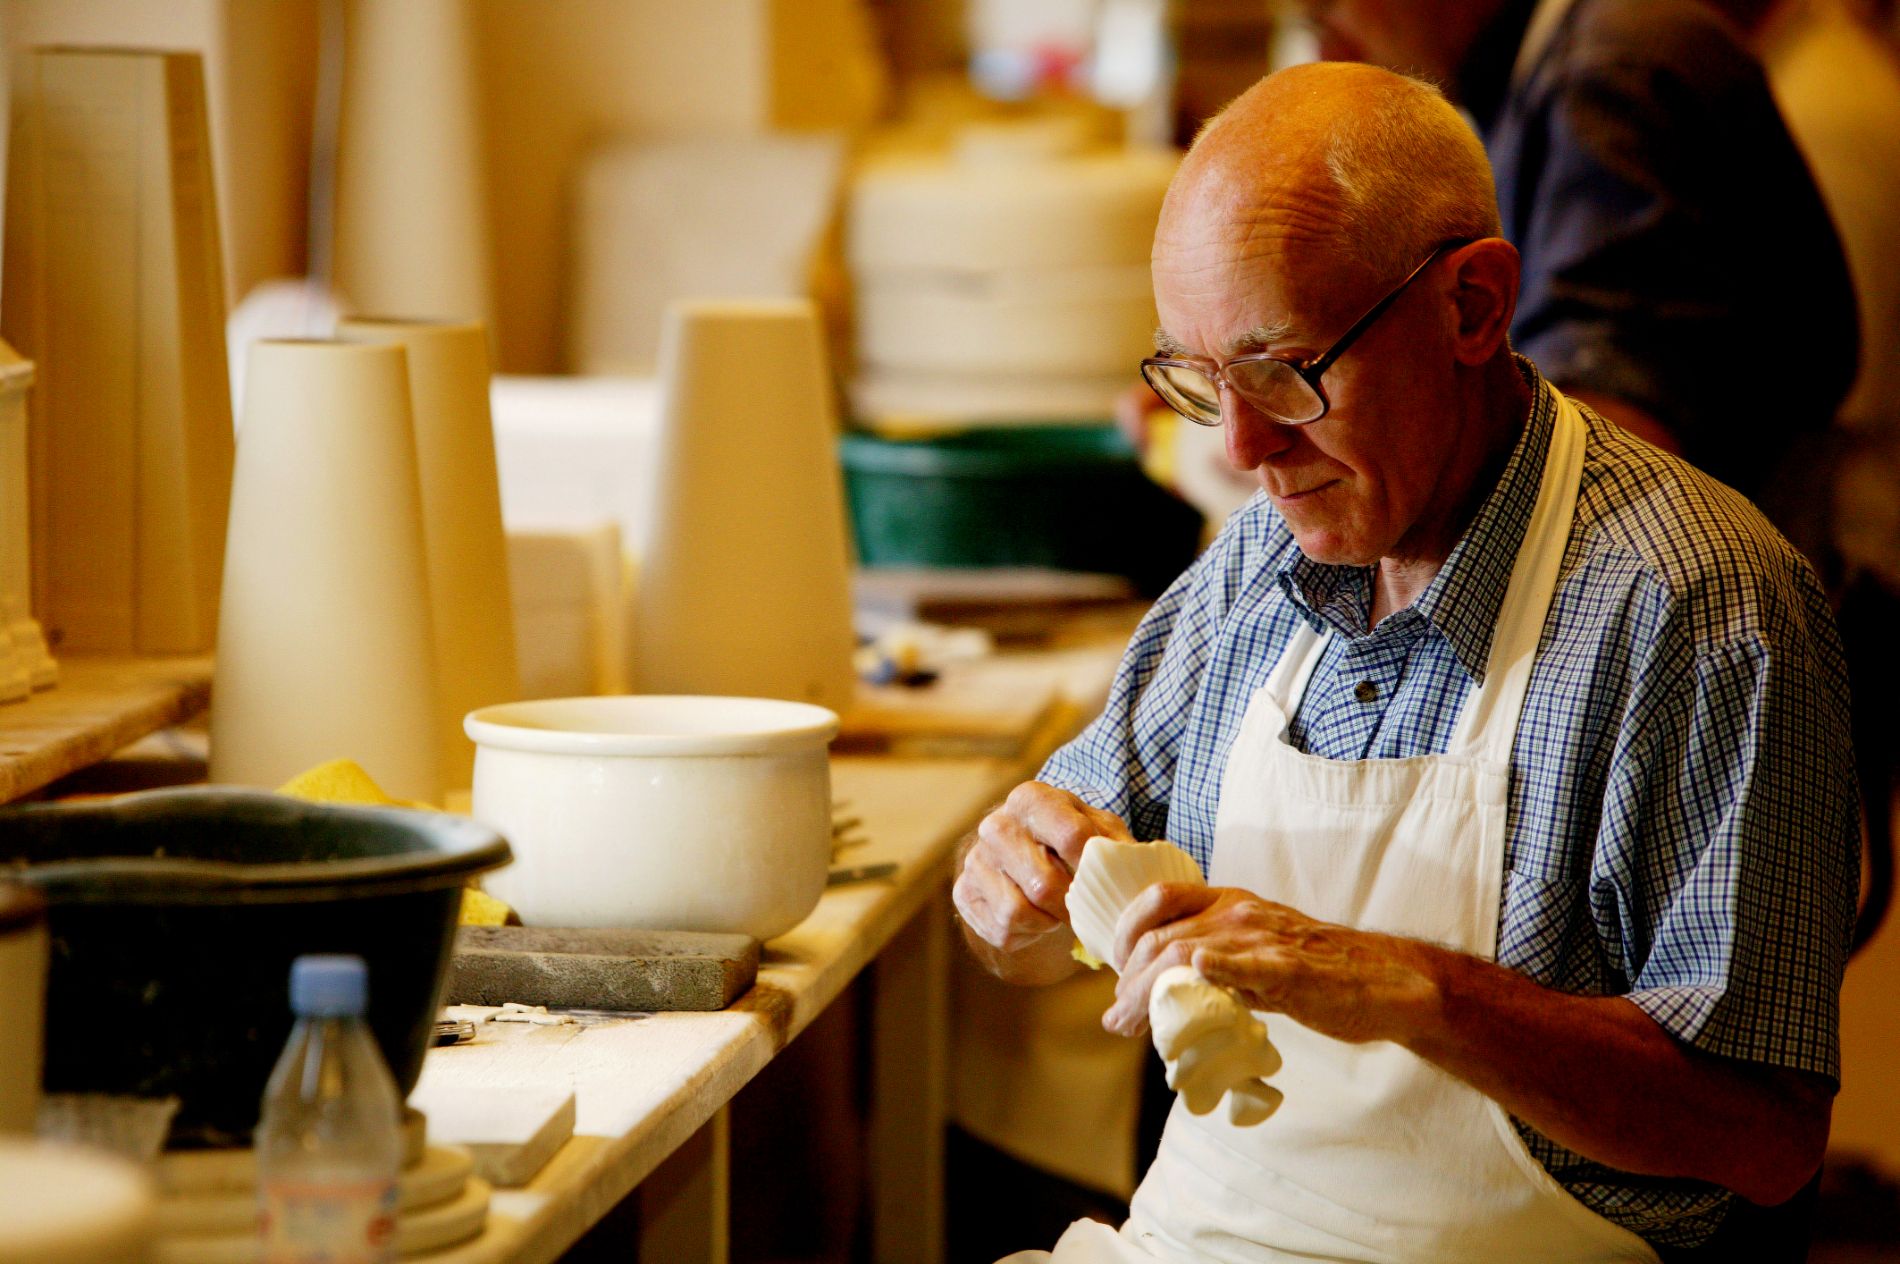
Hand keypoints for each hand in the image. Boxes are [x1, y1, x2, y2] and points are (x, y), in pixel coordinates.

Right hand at [953, 782, 1133, 956]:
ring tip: (1060, 913)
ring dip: (1049, 921)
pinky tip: (1038, 919)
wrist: (1024, 853)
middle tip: (1086, 910)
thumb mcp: (1098, 830)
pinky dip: (1028, 934)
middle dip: (1071, 905)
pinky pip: (1002, 929)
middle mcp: (995, 825)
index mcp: (1030, 798)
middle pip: (1043, 883)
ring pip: (1018, 911)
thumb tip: (1135, 868)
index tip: (1109, 883)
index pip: (1071, 837)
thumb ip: (1117, 844)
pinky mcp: (964, 893)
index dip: (1096, 868)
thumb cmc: (1070, 839)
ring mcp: (975, 860)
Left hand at [1101, 884, 1439, 1043]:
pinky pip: (1247, 963)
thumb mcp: (1257, 955)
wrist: (1383, 980)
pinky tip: (1196, 972)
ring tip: (1129, 1025)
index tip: (1117, 973)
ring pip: (1186, 953)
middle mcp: (1239, 911)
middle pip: (1162, 936)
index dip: (1126, 933)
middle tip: (1117, 1017)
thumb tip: (1164, 997)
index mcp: (1230, 902)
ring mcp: (1263, 937)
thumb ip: (1215, 965)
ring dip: (1147, 993)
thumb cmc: (1318, 971)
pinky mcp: (1289, 968)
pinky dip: (1217, 966)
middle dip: (1128, 979)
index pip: (1159, 900)